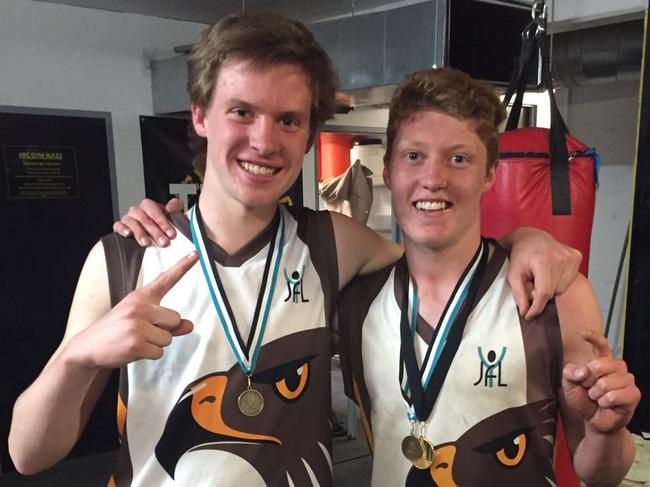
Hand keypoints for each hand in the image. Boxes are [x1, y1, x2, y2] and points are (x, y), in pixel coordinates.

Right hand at [68, 251, 198, 368]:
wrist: (86, 347)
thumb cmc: (116, 331)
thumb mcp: (139, 319)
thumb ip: (166, 323)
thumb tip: (189, 325)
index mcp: (140, 297)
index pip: (165, 279)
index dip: (182, 266)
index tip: (196, 254)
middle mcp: (140, 307)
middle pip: (175, 319)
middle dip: (164, 330)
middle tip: (142, 332)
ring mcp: (137, 325)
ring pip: (168, 338)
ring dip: (156, 344)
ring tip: (136, 340)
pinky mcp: (136, 343)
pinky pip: (159, 352)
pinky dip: (149, 355)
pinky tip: (133, 350)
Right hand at [113, 197, 184, 246]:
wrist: (152, 239)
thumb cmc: (162, 228)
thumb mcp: (172, 219)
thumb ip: (175, 211)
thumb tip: (178, 208)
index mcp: (150, 206)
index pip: (155, 211)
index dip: (164, 222)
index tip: (172, 234)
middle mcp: (138, 211)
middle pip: (145, 218)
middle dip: (155, 231)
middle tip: (164, 242)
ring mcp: (128, 218)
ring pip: (132, 222)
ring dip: (140, 233)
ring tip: (147, 243)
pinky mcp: (119, 227)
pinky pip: (118, 225)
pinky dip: (122, 229)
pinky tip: (128, 234)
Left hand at [506, 228, 581, 318]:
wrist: (531, 237)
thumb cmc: (520, 256)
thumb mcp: (513, 274)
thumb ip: (518, 293)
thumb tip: (525, 312)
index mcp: (543, 261)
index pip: (544, 293)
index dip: (536, 307)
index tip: (529, 315)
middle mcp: (560, 258)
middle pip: (552, 292)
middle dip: (541, 294)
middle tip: (532, 284)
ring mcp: (570, 257)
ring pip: (562, 288)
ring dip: (551, 287)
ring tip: (542, 276)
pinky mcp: (577, 256)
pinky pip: (569, 280)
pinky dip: (559, 281)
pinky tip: (552, 271)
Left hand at [562, 331, 639, 434]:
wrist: (594, 420)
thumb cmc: (583, 400)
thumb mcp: (570, 385)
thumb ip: (570, 374)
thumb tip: (583, 370)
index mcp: (602, 361)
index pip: (601, 346)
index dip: (594, 338)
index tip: (583, 334)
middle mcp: (617, 367)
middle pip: (598, 365)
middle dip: (588, 381)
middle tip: (589, 389)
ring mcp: (627, 380)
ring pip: (606, 383)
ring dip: (596, 394)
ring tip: (598, 398)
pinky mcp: (634, 394)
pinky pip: (614, 395)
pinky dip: (604, 402)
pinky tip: (606, 404)